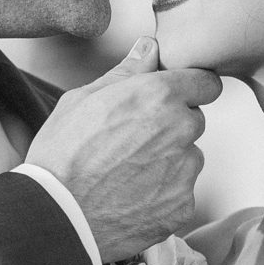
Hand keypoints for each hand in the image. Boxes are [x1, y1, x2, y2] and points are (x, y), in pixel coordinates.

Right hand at [28, 37, 222, 259]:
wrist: (57, 216)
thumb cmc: (61, 155)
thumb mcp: (82, 99)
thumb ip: (126, 73)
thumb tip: (150, 48)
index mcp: (159, 96)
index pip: (206, 83)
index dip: (190, 89)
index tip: (174, 99)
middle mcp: (181, 130)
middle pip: (194, 121)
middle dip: (172, 127)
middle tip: (132, 142)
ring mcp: (185, 171)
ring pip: (188, 159)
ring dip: (168, 162)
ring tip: (126, 174)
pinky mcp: (182, 206)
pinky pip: (180, 193)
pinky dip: (162, 195)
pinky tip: (130, 197)